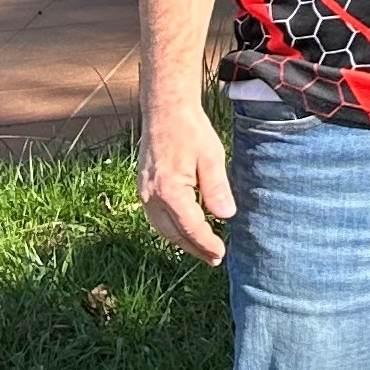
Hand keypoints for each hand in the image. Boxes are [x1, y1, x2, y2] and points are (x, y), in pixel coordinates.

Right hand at [138, 98, 235, 264]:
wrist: (165, 111)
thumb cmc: (191, 131)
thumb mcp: (212, 157)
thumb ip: (217, 189)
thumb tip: (226, 216)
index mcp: (170, 191)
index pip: (191, 227)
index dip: (207, 243)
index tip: (221, 254)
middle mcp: (152, 197)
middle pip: (174, 234)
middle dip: (194, 248)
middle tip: (215, 258)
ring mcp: (144, 193)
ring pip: (162, 228)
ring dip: (181, 241)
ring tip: (202, 248)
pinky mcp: (143, 188)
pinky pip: (156, 217)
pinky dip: (171, 227)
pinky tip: (185, 229)